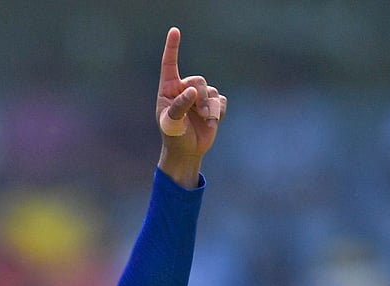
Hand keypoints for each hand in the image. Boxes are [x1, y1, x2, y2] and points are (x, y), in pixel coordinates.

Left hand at [155, 27, 226, 187]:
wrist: (187, 151)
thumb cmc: (173, 136)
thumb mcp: (171, 123)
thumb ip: (180, 106)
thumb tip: (193, 91)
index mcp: (168, 90)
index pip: (170, 65)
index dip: (172, 48)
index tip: (175, 31)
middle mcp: (184, 90)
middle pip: (197, 80)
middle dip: (200, 97)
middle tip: (199, 113)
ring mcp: (199, 97)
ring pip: (211, 91)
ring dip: (209, 108)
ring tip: (205, 120)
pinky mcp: (213, 105)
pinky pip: (221, 100)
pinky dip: (218, 112)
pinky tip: (212, 122)